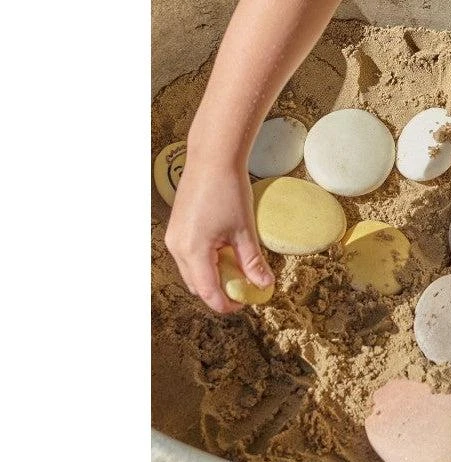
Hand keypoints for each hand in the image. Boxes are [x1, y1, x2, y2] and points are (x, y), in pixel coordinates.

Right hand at [164, 157, 273, 313]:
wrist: (212, 158)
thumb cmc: (229, 190)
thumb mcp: (244, 229)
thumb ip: (253, 261)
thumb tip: (264, 284)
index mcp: (193, 251)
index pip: (208, 292)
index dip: (227, 303)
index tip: (246, 303)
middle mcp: (177, 248)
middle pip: (197, 285)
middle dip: (220, 291)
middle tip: (245, 286)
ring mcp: (174, 238)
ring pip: (192, 271)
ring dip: (212, 276)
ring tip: (238, 267)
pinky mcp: (176, 228)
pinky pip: (189, 256)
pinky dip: (206, 261)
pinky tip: (225, 251)